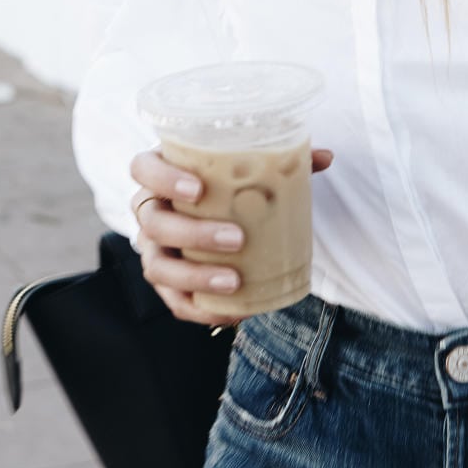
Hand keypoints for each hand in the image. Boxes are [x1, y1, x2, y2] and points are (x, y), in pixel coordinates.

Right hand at [129, 144, 334, 326]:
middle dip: (192, 233)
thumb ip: (280, 160)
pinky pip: (174, 302)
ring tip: (234, 281)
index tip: (198, 189)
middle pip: (154, 222)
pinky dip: (202, 309)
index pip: (142, 168)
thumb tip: (325, 157)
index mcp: (161, 173)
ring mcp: (152, 248)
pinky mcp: (165, 282)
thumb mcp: (245, 168)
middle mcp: (149, 210)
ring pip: (158, 267)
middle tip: (235, 238)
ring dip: (195, 277)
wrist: (212, 214)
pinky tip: (234, 310)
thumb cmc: (225, 184)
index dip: (163, 179)